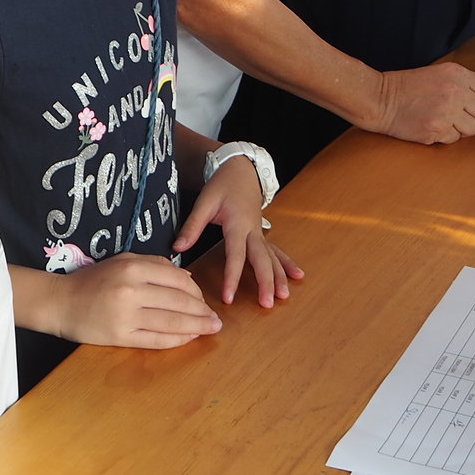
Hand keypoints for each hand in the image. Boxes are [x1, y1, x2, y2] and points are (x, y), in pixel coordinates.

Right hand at [42, 254, 223, 348]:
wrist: (60, 302)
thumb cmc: (93, 280)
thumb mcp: (122, 260)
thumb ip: (154, 265)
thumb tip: (187, 277)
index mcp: (133, 267)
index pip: (178, 279)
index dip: (197, 291)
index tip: (205, 299)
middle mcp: (131, 290)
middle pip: (179, 302)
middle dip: (202, 311)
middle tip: (216, 318)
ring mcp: (126, 315)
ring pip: (171, 322)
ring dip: (196, 327)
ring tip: (211, 329)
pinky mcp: (121, 336)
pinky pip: (156, 340)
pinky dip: (177, 340)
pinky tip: (189, 338)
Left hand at [173, 158, 304, 307]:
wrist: (241, 170)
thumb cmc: (222, 185)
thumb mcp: (204, 202)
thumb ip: (192, 227)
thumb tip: (177, 248)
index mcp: (237, 224)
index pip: (236, 255)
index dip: (232, 277)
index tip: (228, 297)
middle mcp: (253, 231)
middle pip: (262, 259)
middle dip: (266, 282)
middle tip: (267, 304)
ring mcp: (260, 233)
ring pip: (273, 257)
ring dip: (279, 277)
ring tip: (284, 296)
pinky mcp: (262, 234)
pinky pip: (277, 251)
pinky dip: (287, 264)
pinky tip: (298, 276)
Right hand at [369, 61, 474, 143]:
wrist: (380, 99)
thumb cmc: (409, 86)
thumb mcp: (439, 73)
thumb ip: (468, 81)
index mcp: (457, 74)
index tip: (469, 104)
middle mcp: (454, 91)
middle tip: (458, 116)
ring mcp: (446, 111)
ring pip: (473, 129)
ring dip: (461, 129)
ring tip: (444, 121)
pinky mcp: (436, 129)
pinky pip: (455, 139)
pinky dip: (446, 136)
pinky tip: (432, 126)